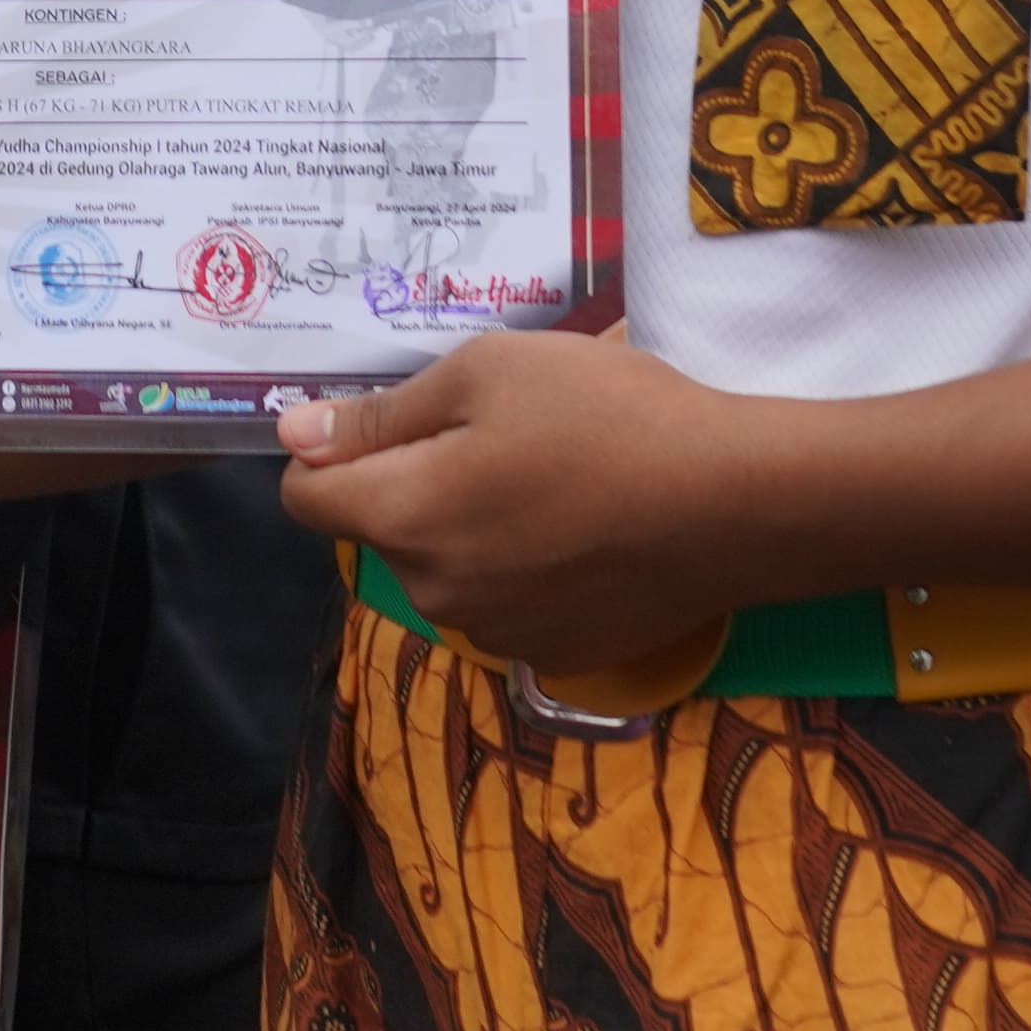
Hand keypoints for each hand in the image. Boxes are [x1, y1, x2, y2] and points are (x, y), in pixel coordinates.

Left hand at [274, 334, 792, 675]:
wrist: (734, 504)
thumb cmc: (606, 418)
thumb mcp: (487, 375)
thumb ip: (383, 416)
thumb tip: (295, 438)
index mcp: (406, 517)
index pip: (306, 499)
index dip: (329, 452)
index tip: (389, 420)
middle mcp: (435, 591)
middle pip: (384, 530)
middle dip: (416, 483)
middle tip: (500, 432)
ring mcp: (497, 633)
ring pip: (446, 567)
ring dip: (471, 527)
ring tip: (552, 477)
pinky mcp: (556, 654)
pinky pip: (505, 600)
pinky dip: (524, 567)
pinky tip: (584, 529)